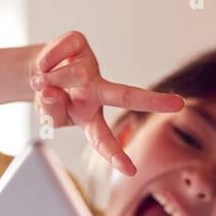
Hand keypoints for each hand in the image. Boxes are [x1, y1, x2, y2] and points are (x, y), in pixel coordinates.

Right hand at [30, 31, 184, 175]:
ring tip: (39, 82)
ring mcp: (90, 66)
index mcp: (90, 117)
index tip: (131, 171)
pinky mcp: (78, 43)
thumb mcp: (50, 114)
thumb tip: (52, 91)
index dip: (115, 155)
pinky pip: (59, 53)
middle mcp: (97, 92)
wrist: (36, 69)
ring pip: (73, 76)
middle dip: (151, 101)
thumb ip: (51, 110)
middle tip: (179, 104)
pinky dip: (46, 61)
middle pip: (126, 96)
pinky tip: (44, 65)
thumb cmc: (52, 98)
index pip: (103, 140)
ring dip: (48, 81)